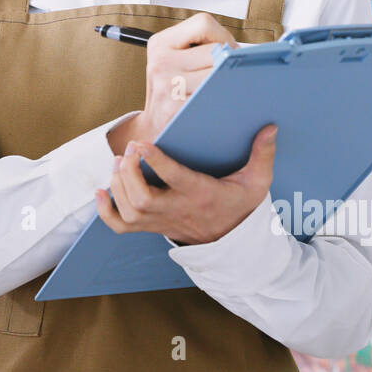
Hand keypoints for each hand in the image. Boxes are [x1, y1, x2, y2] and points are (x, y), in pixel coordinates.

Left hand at [95, 125, 277, 244]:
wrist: (231, 244)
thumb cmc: (240, 206)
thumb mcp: (257, 182)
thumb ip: (263, 154)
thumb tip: (271, 127)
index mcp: (201, 194)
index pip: (175, 179)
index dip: (156, 162)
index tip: (142, 143)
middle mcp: (177, 210)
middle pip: (143, 199)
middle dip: (129, 174)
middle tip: (127, 152)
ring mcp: (161, 222)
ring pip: (130, 212)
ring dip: (117, 186)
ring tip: (119, 163)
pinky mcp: (151, 228)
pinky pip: (121, 227)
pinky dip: (106, 212)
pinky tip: (101, 191)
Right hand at [108, 13, 239, 153]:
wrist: (155, 126)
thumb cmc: (173, 89)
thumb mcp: (175, 58)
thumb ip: (201, 45)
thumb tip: (242, 49)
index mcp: (160, 43)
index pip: (203, 24)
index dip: (222, 35)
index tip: (226, 50)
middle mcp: (160, 62)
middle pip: (214, 50)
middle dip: (227, 60)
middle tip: (226, 71)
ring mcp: (167, 85)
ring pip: (217, 73)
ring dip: (226, 80)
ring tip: (221, 86)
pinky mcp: (176, 108)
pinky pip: (213, 96)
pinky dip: (221, 98)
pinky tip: (217, 100)